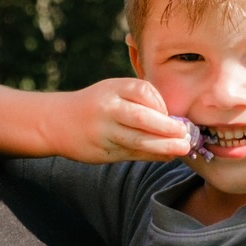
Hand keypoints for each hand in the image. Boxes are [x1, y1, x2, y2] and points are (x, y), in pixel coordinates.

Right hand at [64, 78, 193, 163]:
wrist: (58, 122)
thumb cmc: (96, 104)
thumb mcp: (113, 91)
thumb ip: (140, 99)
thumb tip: (173, 117)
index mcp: (112, 89)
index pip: (144, 92)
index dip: (161, 105)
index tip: (173, 115)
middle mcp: (107, 109)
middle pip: (142, 118)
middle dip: (167, 128)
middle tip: (187, 135)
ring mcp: (104, 131)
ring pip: (138, 140)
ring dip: (164, 146)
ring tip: (183, 149)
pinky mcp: (103, 151)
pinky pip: (132, 154)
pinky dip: (152, 155)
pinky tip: (167, 156)